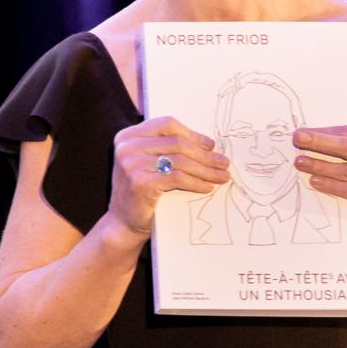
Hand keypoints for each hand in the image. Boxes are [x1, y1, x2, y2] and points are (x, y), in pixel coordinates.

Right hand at [107, 118, 229, 238]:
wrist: (123, 222)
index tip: (211, 145)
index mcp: (128, 136)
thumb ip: (166, 149)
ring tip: (221, 176)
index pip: (167, 124)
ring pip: (180, 160)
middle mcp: (127, 147)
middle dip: (205, 155)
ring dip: (206, 169)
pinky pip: (178, 178)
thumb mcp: (148, 162)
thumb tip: (208, 145)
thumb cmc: (141, 192)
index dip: (192, 134)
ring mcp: (132, 164)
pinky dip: (197, 182)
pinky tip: (207, 187)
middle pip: (177, 143)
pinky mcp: (141, 182)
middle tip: (224, 163)